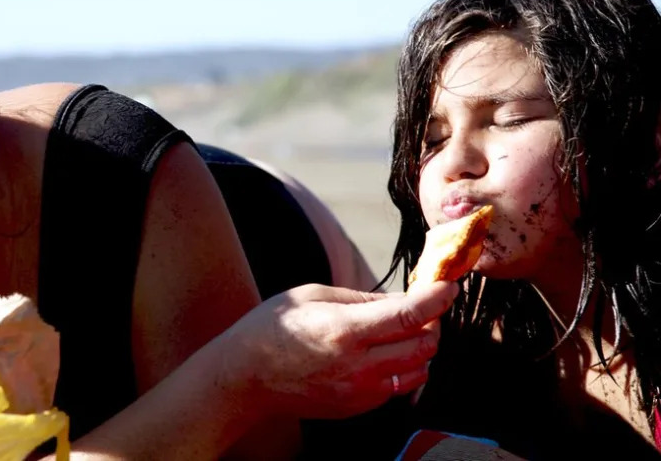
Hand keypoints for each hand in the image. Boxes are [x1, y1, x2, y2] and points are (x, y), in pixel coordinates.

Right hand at [217, 281, 457, 419]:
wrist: (246, 376)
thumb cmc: (274, 328)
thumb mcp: (314, 295)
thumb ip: (363, 298)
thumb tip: (403, 299)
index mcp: (345, 329)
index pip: (409, 314)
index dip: (437, 298)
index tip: (448, 286)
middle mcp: (357, 365)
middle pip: (424, 344)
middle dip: (432, 321)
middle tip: (422, 306)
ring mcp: (359, 391)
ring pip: (419, 369)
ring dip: (421, 347)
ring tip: (402, 330)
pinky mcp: (357, 407)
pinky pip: (399, 386)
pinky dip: (404, 366)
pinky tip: (384, 352)